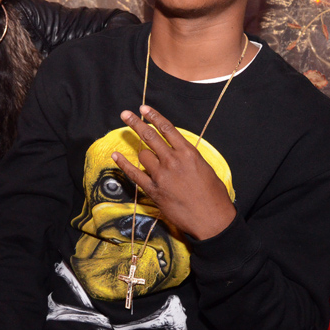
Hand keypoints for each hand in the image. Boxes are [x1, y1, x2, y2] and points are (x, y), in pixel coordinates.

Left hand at [112, 105, 235, 240]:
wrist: (211, 220)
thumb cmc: (213, 195)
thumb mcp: (205, 168)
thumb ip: (188, 157)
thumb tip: (176, 150)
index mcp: (188, 153)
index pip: (167, 129)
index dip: (153, 116)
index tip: (143, 109)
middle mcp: (173, 161)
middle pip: (150, 137)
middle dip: (136, 123)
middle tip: (125, 114)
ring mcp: (162, 176)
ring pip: (143, 155)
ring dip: (142, 152)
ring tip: (143, 152)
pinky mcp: (154, 191)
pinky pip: (135, 174)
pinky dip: (124, 164)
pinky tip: (116, 156)